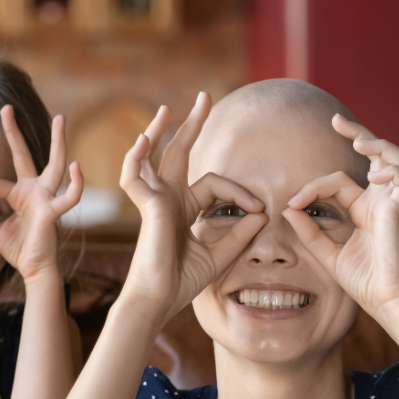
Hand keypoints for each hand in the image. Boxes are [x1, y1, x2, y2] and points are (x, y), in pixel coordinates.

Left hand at [0, 107, 83, 281]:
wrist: (35, 271)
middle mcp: (34, 190)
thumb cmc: (19, 251)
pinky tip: (76, 167)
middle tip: (6, 107)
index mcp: (19, 194)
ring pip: (54, 165)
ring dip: (58, 141)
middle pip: (24, 155)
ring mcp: (46, 198)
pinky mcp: (53, 212)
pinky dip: (76, 184)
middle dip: (15, 132)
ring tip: (60, 118)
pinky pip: (69, 197)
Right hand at [120, 94, 267, 322]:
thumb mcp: (220, 255)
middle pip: (179, 153)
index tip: (260, 209)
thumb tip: (262, 213)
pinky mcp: (147, 207)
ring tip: (169, 109)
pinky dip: (136, 158)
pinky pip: (136, 176)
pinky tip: (143, 141)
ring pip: (156, 156)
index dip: (240, 193)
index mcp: (183, 208)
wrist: (160, 301)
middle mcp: (168, 199)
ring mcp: (155, 201)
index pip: (214, 185)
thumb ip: (240, 234)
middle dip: (191, 125)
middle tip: (204, 97)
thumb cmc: (182, 282)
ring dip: (160, 131)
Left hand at [285, 115, 398, 327]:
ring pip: (398, 160)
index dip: (314, 186)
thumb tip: (288, 208)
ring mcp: (394, 206)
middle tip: (337, 121)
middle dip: (359, 134)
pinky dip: (394, 172)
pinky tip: (375, 176)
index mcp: (365, 210)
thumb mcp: (328, 255)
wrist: (387, 304)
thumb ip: (309, 231)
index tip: (293, 202)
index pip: (340, 180)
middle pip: (377, 156)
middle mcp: (381, 203)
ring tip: (360, 143)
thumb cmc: (365, 284)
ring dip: (380, 146)